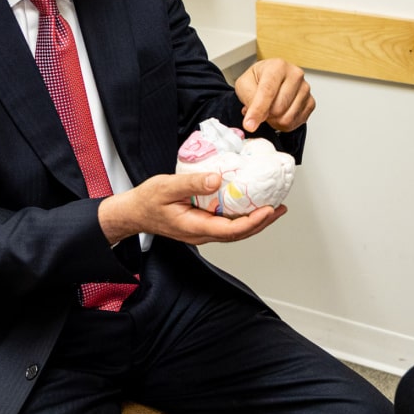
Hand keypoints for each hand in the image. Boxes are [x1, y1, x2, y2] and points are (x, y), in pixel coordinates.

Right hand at [98, 171, 286, 245]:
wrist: (133, 212)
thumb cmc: (147, 200)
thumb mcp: (167, 187)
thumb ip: (192, 184)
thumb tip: (217, 179)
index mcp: (194, 228)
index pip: (230, 230)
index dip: (252, 222)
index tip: (268, 210)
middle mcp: (201, 233)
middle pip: (238, 234)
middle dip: (262, 223)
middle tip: (280, 209)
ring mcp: (202, 231)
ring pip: (235, 231)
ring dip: (256, 221)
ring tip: (274, 208)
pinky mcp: (202, 224)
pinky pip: (227, 223)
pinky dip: (243, 216)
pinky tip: (251, 205)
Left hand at [235, 58, 314, 133]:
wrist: (271, 78)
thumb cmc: (259, 79)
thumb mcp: (244, 84)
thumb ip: (248, 99)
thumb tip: (254, 119)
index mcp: (278, 66)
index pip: (268, 91)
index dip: (258, 110)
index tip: (249, 125)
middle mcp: (295, 75)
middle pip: (278, 108)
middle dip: (266, 115)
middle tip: (260, 110)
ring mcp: (305, 89)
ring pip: (287, 118)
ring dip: (274, 121)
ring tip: (270, 111)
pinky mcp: (310, 102)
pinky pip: (295, 123)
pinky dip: (284, 124)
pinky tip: (280, 114)